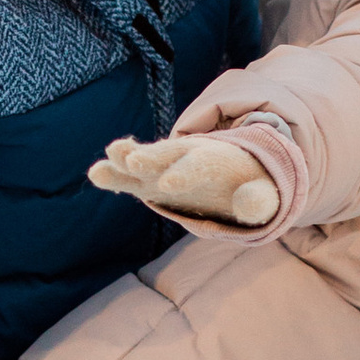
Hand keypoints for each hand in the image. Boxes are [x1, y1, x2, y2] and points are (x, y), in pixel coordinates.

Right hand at [88, 132, 279, 224]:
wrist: (230, 171)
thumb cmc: (249, 183)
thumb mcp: (263, 192)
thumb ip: (260, 200)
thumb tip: (251, 205)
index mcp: (215, 158)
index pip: (200, 165)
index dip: (185, 174)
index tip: (168, 185)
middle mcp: (186, 154)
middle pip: (167, 155)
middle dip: (150, 158)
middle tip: (132, 161)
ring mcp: (166, 165)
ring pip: (144, 160)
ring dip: (126, 160)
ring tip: (104, 162)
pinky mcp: (150, 178)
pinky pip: (131, 176)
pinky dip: (116, 174)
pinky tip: (96, 174)